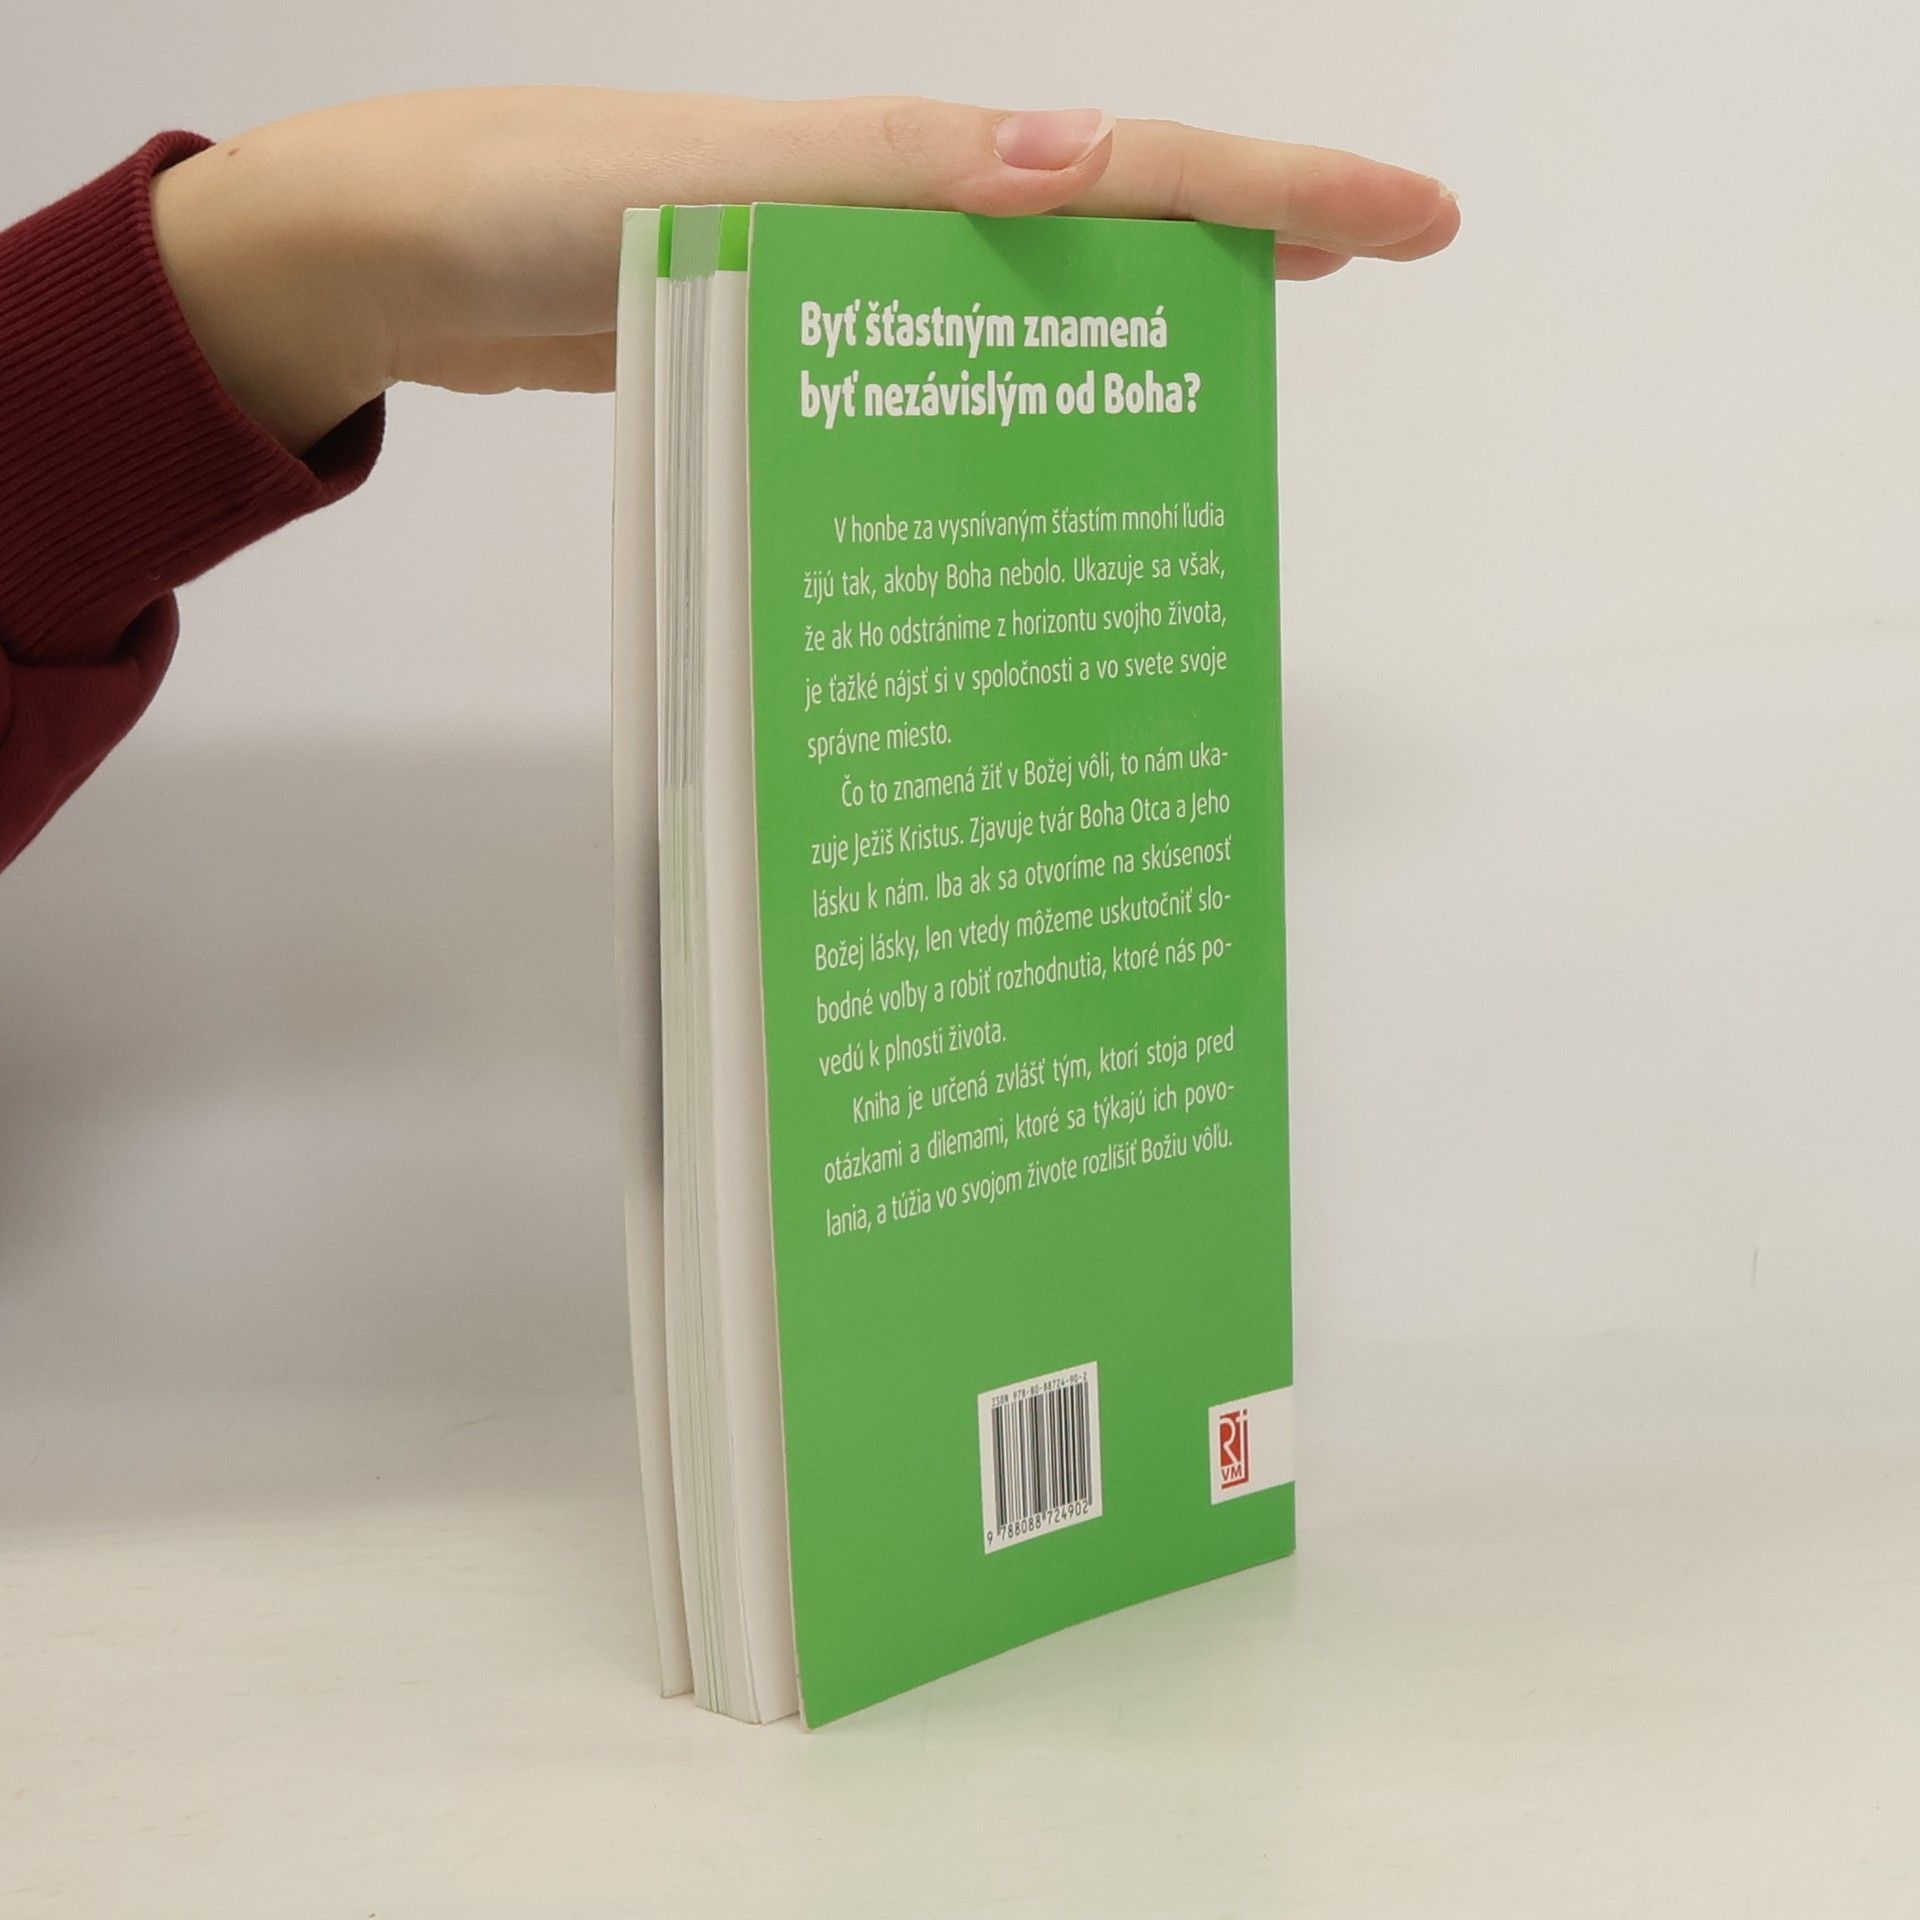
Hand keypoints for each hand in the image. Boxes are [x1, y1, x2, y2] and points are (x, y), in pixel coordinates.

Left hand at [150, 89, 1458, 452]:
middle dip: (1238, 242)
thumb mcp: (722, 186)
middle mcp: (896, 213)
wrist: (409, 260)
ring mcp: (852, 284)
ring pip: (1028, 304)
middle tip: (1358, 277)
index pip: (1128, 170)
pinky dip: (1004, 400)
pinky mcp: (800, 348)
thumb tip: (1089, 164)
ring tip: (1226, 382)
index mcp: (906, 164)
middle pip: (1105, 225)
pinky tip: (1032, 451)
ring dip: (1131, 330)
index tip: (1412, 219)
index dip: (1275, 189)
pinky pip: (936, 370)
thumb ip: (891, 179)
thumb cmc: (544, 205)